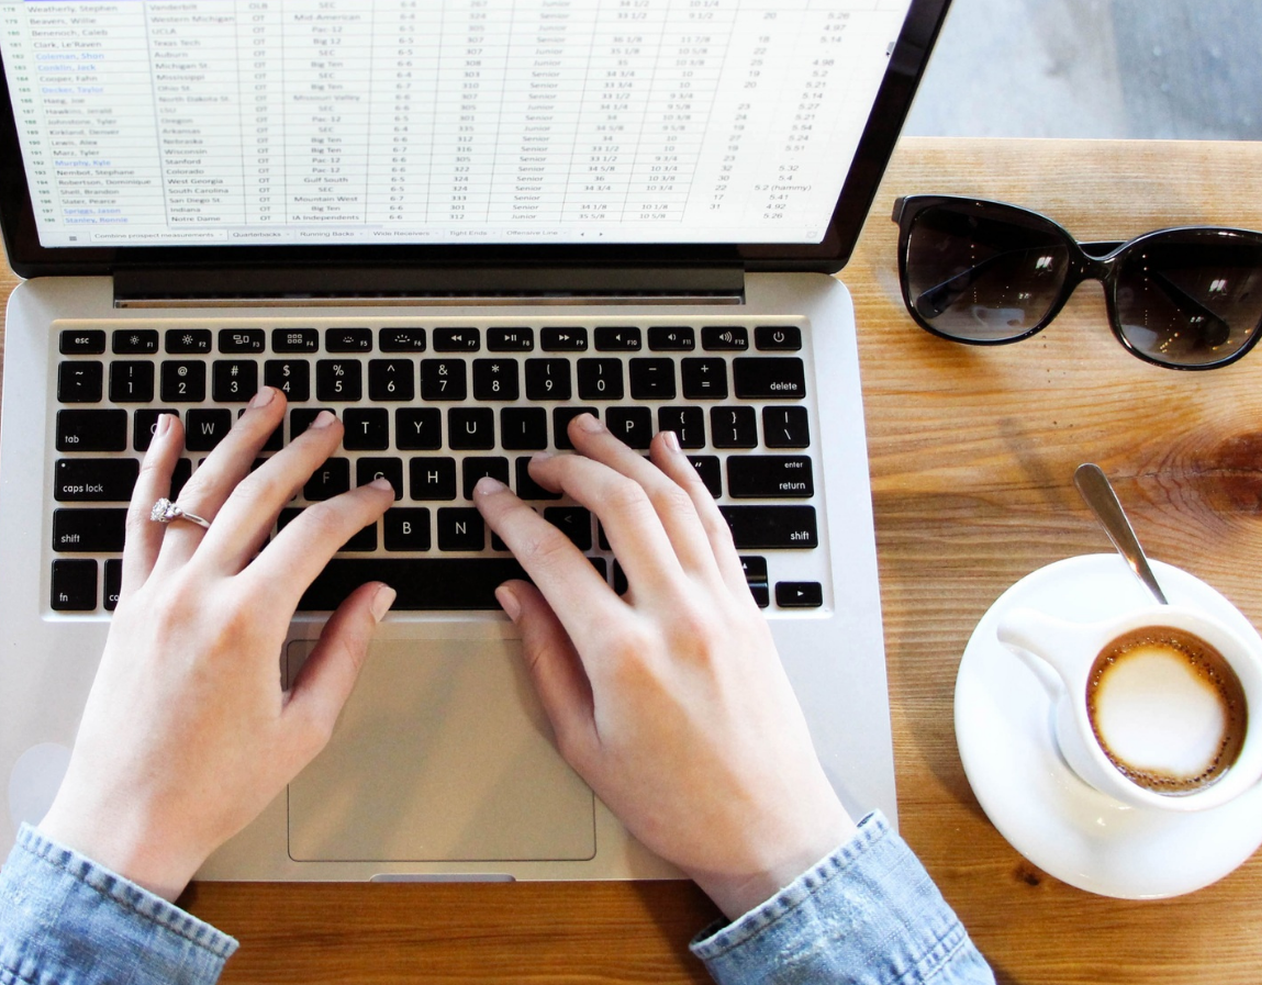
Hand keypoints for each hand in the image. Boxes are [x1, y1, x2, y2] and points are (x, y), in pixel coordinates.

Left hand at [37, 389, 396, 899]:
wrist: (127, 818)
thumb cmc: (213, 787)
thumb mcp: (302, 728)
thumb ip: (343, 651)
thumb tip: (375, 596)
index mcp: (249, 623)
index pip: (315, 535)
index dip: (356, 506)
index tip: (379, 494)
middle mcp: (198, 594)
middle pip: (258, 495)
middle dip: (302, 452)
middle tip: (330, 426)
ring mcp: (155, 593)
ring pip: (199, 491)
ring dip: (237, 440)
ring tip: (266, 403)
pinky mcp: (126, 603)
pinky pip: (141, 520)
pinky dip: (154, 470)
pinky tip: (167, 431)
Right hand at [474, 413, 854, 918]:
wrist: (769, 829)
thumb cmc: (674, 802)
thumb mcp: (582, 743)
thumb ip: (543, 658)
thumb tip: (515, 594)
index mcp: (623, 656)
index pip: (553, 558)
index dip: (512, 518)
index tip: (491, 498)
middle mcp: (677, 617)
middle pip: (619, 507)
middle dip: (571, 468)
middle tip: (538, 461)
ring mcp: (721, 606)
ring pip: (672, 501)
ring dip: (626, 457)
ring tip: (590, 433)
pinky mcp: (748, 608)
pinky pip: (715, 524)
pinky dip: (689, 479)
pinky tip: (667, 452)